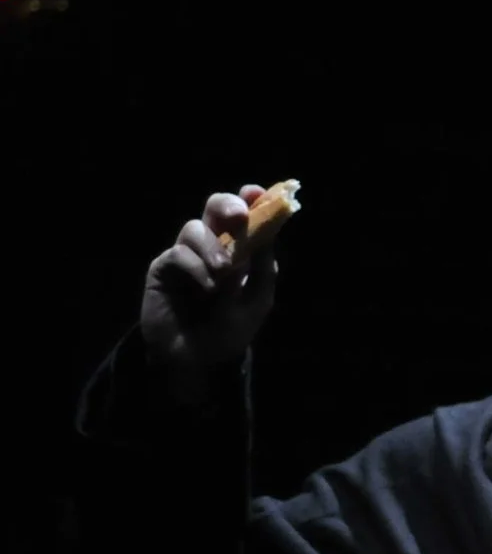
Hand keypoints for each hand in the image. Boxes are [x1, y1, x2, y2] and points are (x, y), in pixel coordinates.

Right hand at [139, 185, 281, 386]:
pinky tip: (206, 289)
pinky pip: (178, 254)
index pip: (245, 217)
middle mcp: (213, 247)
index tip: (256, 193)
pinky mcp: (163, 268)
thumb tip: (265, 238)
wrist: (195, 360)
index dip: (251, 200)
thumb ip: (262, 271)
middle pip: (214, 209)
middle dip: (227, 206)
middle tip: (238, 218)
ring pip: (195, 228)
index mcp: (240, 251)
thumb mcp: (257, 302)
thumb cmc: (228, 331)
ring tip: (223, 276)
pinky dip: (196, 268)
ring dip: (213, 248)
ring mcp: (186, 255)